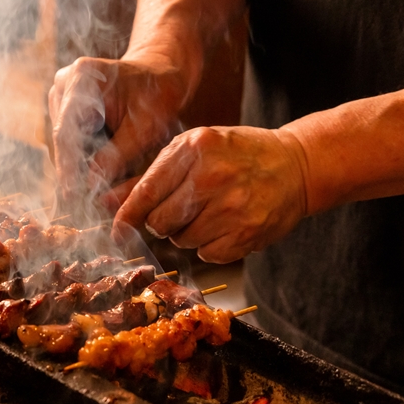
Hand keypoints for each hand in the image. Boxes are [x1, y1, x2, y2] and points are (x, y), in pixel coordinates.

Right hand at [48, 54, 190, 198]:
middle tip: (82, 200)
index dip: (68, 166)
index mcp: (82, 77)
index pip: (67, 130)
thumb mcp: (145, 128)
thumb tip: (90, 185)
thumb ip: (117, 155)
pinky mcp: (64, 105)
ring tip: (94, 186)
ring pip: (63, 140)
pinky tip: (95, 171)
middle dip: (72, 168)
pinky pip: (68, 137)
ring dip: (78, 163)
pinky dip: (81, 155)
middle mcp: (64, 82)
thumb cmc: (158, 96)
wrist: (159, 72)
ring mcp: (61, 93)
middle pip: (61, 136)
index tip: (71, 194)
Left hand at [111, 126, 308, 263]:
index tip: (118, 228)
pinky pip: (207, 255)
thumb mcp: (193, 151)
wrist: (296, 165)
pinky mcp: (248, 234)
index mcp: (195, 149)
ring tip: (210, 212)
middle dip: (161, 222)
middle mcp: (212, 177)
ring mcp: (232, 207)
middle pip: (160, 222)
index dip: (128, 215)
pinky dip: (210, 246)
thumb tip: (106, 203)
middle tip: (182, 209)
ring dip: (187, 233)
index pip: (147, 192)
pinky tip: (226, 224)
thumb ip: (150, 178)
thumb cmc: (237, 154)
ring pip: (182, 241)